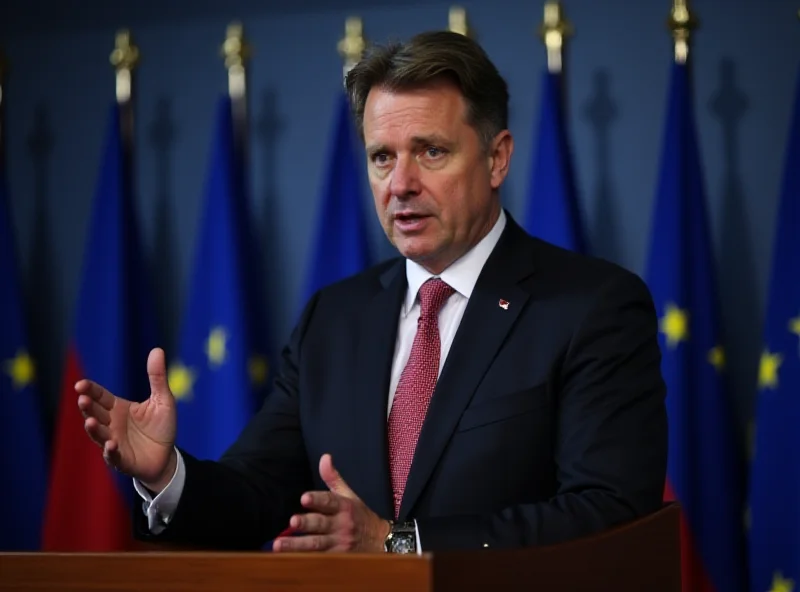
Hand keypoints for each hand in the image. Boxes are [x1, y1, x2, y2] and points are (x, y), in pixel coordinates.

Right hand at [76, 347, 176, 491]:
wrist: (167, 455)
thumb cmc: (162, 426)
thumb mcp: (163, 399)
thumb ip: (157, 377)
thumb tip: (157, 349)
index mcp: (118, 408)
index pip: (100, 396)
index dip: (90, 391)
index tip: (80, 385)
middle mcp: (112, 424)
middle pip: (95, 413)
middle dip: (88, 407)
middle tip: (82, 399)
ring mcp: (114, 442)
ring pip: (100, 435)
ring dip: (94, 429)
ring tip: (91, 422)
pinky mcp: (121, 459)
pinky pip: (112, 455)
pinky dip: (110, 450)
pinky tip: (110, 444)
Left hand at [272, 454, 390, 552]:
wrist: (380, 541)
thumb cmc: (359, 515)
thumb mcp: (349, 494)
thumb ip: (333, 478)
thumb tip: (324, 457)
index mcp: (344, 506)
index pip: (329, 501)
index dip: (317, 499)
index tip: (304, 498)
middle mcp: (341, 525)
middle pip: (321, 524)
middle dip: (306, 523)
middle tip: (292, 522)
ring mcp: (339, 544)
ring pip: (316, 545)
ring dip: (297, 545)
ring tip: (278, 545)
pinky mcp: (336, 559)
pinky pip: (318, 560)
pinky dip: (303, 561)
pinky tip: (287, 561)